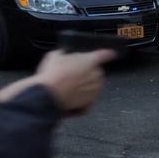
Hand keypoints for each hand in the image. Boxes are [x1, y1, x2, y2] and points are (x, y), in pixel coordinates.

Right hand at [0, 49, 115, 114]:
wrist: (47, 95)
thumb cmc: (52, 74)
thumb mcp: (56, 55)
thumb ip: (66, 54)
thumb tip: (65, 55)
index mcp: (91, 60)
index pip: (105, 54)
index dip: (109, 53)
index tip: (112, 53)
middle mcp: (96, 75)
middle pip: (96, 72)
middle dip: (87, 72)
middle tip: (72, 74)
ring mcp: (94, 91)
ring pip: (93, 86)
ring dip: (84, 86)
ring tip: (68, 86)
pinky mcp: (89, 104)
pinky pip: (87, 101)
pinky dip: (81, 101)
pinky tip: (70, 98)